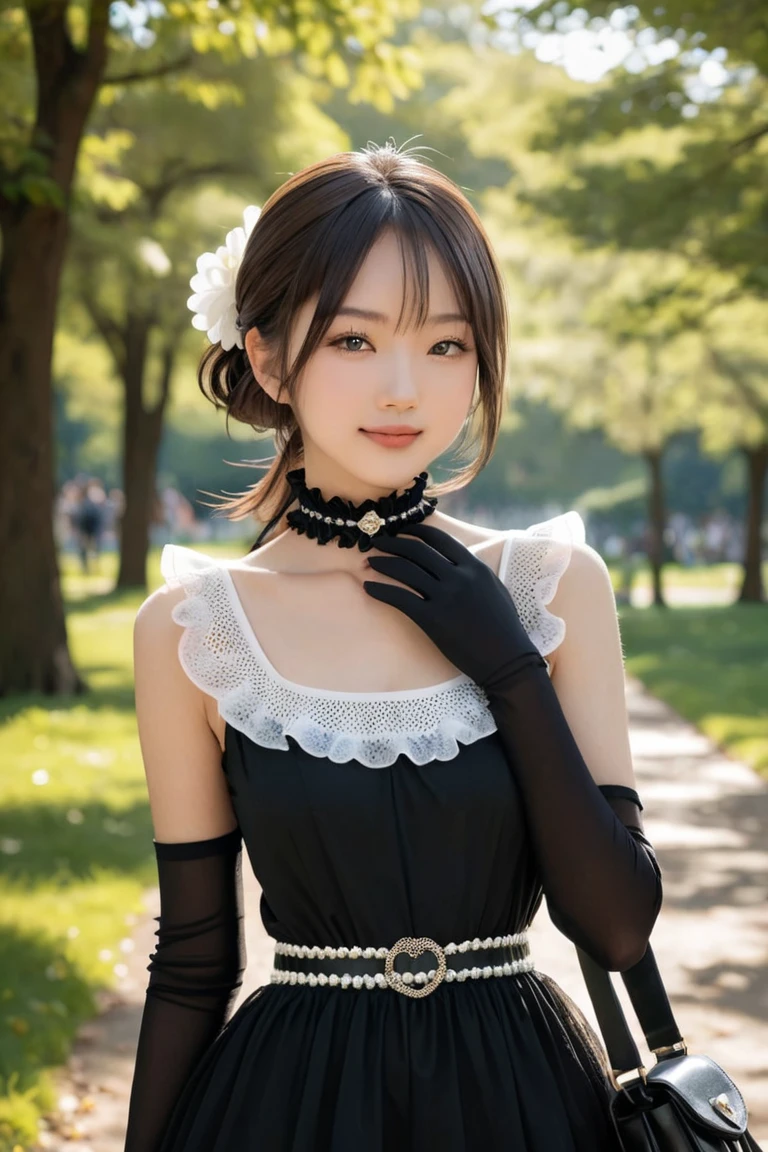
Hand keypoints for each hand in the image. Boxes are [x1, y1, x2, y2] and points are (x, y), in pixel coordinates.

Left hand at [362, 521, 547, 693]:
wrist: (506, 659)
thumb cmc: (503, 628)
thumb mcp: (494, 589)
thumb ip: (475, 573)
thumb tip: (458, 561)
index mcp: (474, 567)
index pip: (440, 540)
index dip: (416, 531)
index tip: (402, 531)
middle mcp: (459, 577)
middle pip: (417, 550)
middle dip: (393, 543)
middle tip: (377, 542)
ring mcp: (445, 597)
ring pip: (405, 571)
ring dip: (383, 563)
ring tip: (370, 562)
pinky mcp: (432, 619)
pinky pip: (400, 598)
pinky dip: (381, 590)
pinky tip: (369, 587)